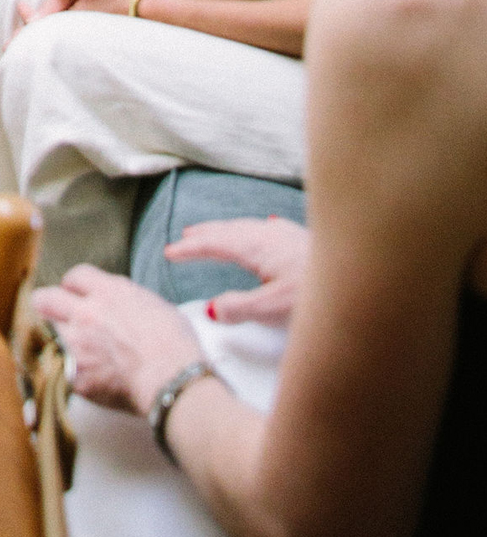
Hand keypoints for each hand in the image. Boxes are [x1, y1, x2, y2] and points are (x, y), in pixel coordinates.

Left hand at [31, 264, 205, 416]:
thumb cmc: (176, 345)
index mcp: (108, 292)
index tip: (77, 294)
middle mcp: (86, 313)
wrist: (175, 381)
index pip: (75, 276)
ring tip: (86, 353)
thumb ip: (127, 299)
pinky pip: (69, 370)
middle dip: (48, 305)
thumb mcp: (155, 304)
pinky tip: (96, 379)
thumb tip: (118, 302)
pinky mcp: (77, 375)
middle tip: (58, 315)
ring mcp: (78, 344)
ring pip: (55, 334)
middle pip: (45, 298)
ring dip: (66, 340)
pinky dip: (79, 374)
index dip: (75, 286)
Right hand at [164, 217, 308, 325]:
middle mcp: (269, 235)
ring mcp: (288, 235)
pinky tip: (268, 226)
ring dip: (227, 231)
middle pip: (229, 231)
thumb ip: (240, 308)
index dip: (190, 249)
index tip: (169, 253)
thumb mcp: (275, 308)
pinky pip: (270, 228)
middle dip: (205, 235)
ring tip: (214, 234)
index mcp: (257, 247)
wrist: (366, 276)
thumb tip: (211, 309)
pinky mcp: (305, 240)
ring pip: (249, 228)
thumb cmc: (321, 296)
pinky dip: (256, 229)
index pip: (215, 245)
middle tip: (184, 239)